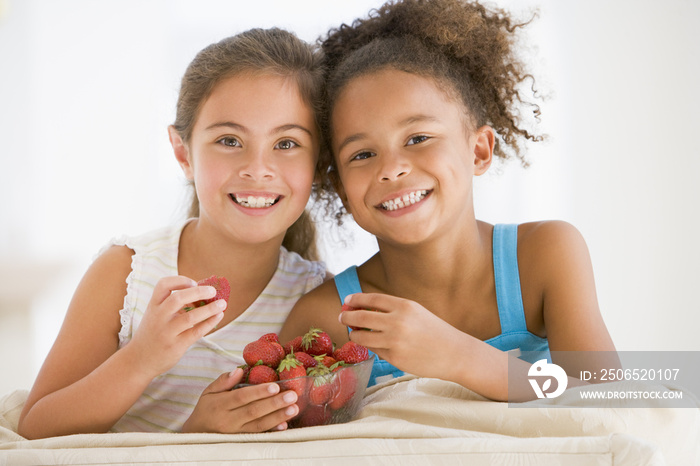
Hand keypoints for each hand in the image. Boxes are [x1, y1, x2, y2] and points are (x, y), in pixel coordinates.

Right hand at [127, 276, 225, 376]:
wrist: (139, 360)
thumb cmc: (153, 333)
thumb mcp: (156, 315)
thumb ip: (173, 305)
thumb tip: (202, 294)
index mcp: (153, 306)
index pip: (163, 285)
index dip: (180, 280)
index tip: (194, 282)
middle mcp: (158, 317)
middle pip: (177, 298)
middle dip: (198, 292)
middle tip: (213, 290)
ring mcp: (167, 332)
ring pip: (190, 317)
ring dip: (209, 309)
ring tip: (222, 304)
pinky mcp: (176, 345)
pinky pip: (196, 332)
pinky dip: (209, 322)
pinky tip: (218, 316)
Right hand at [181, 369, 299, 432]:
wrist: (196, 433)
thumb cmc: (206, 408)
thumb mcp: (209, 392)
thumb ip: (224, 381)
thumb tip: (239, 370)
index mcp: (220, 404)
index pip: (241, 397)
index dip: (258, 392)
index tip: (275, 386)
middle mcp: (228, 420)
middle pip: (253, 411)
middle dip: (274, 403)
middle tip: (291, 396)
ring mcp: (235, 433)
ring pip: (258, 425)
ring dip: (278, 417)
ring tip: (293, 409)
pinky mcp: (241, 441)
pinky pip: (258, 436)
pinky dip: (272, 431)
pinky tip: (284, 425)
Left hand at [339, 293, 469, 380]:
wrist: (454, 353)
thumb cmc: (434, 330)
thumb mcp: (415, 312)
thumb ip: (392, 310)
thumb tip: (363, 309)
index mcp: (404, 306)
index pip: (371, 299)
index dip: (355, 299)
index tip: (347, 301)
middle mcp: (397, 322)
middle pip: (361, 317)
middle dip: (347, 317)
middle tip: (342, 317)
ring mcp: (394, 341)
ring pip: (362, 337)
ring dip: (355, 334)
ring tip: (355, 333)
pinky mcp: (394, 358)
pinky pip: (375, 350)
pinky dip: (371, 347)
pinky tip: (373, 345)